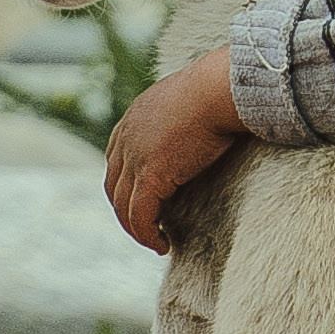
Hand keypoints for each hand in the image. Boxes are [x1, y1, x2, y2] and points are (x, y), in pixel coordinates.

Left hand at [101, 50, 246, 252]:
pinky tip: (162, 245)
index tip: (144, 202)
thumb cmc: (218, 91)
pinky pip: (141, 216)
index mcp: (133, 119)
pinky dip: (147, 235)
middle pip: (114, 186)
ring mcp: (134, 158)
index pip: (116, 161)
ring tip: (155, 242)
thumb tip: (201, 125)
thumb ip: (181, 117)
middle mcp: (126, 139)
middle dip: (126, 211)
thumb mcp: (188, 101)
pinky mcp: (150, 176)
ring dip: (136, 229)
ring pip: (123, 206)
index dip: (126, 186)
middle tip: (147, 228)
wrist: (220, 88)